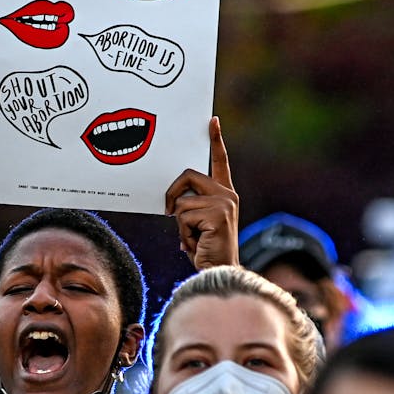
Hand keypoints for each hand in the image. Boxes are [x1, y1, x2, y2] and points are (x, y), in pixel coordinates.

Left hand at [165, 116, 238, 269]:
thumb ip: (191, 206)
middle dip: (172, 194)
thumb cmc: (206, 250)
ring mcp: (224, 203)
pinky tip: (197, 243)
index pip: (219, 162)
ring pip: (181, 202)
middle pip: (188, 175)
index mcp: (224, 193)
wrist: (219, 272)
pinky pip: (183, 216)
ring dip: (180, 224)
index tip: (212, 121)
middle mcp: (227, 195)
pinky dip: (184, 233)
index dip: (216, 140)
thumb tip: (172, 203)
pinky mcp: (217, 215)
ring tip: (193, 238)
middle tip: (167, 212)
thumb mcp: (197, 223)